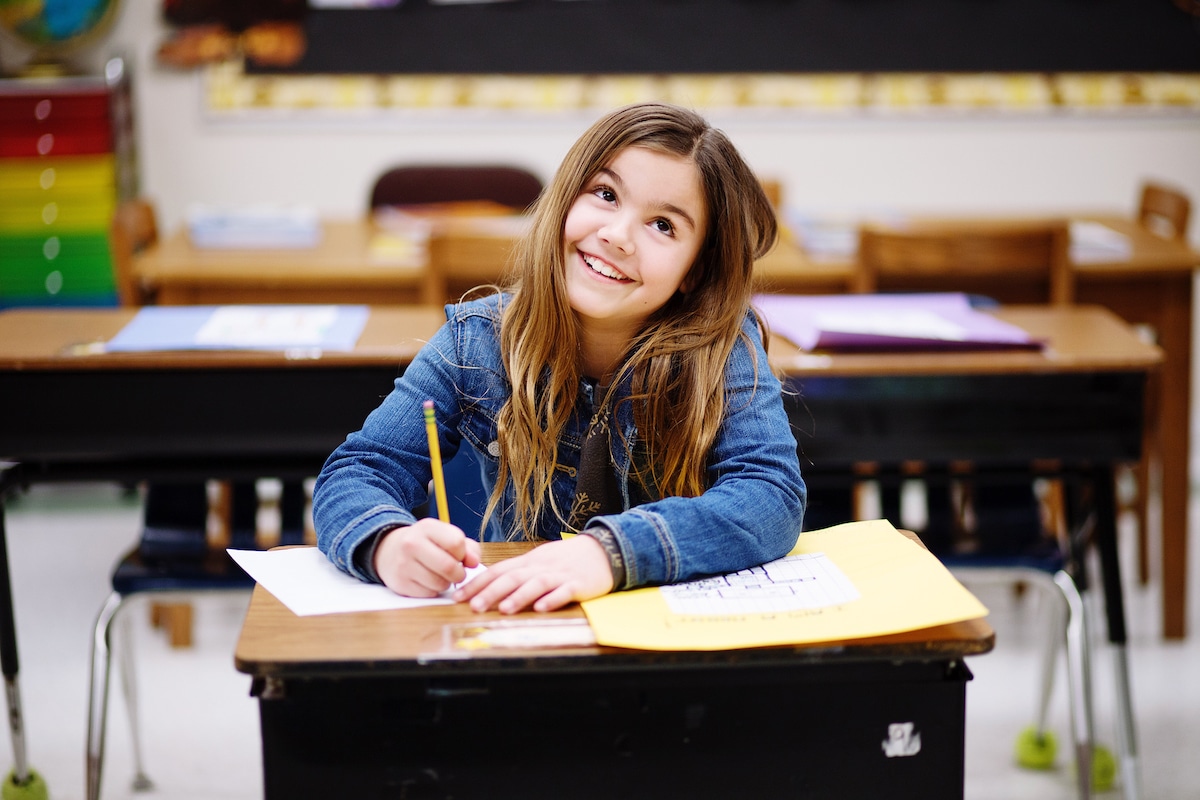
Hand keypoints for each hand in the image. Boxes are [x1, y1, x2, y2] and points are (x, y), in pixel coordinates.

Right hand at [373, 519, 480, 597]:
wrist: (389, 551)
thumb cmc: (426, 544)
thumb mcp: (444, 536)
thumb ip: (467, 547)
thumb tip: (474, 562)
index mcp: (427, 527)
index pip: (456, 543)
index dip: (464, 554)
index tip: (460, 557)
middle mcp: (412, 544)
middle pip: (448, 566)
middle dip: (459, 574)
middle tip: (457, 573)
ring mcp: (404, 564)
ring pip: (440, 583)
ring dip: (446, 583)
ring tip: (441, 575)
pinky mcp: (400, 583)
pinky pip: (428, 593)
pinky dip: (434, 591)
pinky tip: (428, 581)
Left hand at [454, 535, 614, 613]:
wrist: (603, 550)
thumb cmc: (567, 559)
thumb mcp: (539, 560)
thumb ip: (517, 572)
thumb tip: (488, 584)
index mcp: (529, 561)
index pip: (499, 570)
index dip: (478, 583)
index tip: (459, 595)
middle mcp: (541, 566)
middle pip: (514, 577)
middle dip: (492, 592)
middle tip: (474, 606)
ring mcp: (560, 575)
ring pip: (536, 584)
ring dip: (519, 596)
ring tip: (504, 609)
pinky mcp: (579, 584)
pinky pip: (564, 591)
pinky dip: (553, 599)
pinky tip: (542, 608)